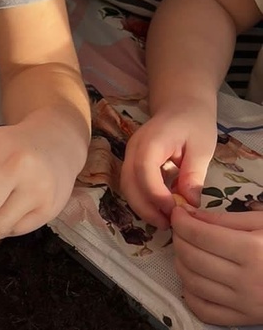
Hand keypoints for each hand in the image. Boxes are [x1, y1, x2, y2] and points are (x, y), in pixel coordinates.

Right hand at [121, 105, 216, 226]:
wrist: (182, 104)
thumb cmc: (194, 122)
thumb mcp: (202, 147)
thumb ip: (194, 174)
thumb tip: (190, 204)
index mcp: (151, 142)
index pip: (144, 172)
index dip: (156, 196)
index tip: (175, 211)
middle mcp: (133, 149)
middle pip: (129, 184)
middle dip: (146, 208)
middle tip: (168, 226)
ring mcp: (130, 155)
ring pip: (127, 187)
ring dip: (143, 207)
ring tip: (165, 221)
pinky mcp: (133, 162)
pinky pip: (132, 184)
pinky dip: (144, 200)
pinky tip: (161, 209)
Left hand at [169, 206, 262, 324]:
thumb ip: (226, 220)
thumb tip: (189, 216)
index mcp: (253, 251)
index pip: (200, 236)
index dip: (181, 222)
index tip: (178, 212)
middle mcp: (246, 280)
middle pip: (192, 258)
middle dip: (179, 239)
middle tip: (181, 228)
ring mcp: (244, 304)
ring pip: (192, 283)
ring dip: (180, 262)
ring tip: (187, 249)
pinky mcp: (244, 320)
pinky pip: (203, 310)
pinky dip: (190, 293)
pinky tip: (194, 277)